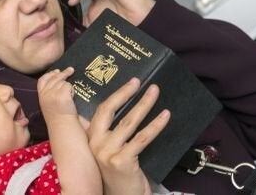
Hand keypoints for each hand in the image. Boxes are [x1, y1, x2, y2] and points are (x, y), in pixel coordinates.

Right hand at [37, 67, 76, 119]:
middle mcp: (46, 94)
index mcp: (41, 96)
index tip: (56, 71)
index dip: (49, 74)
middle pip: (54, 78)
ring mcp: (53, 93)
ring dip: (68, 86)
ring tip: (71, 95)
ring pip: (63, 82)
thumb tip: (58, 81)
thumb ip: (50, 94)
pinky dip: (72, 90)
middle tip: (71, 70)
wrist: (63, 126)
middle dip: (63, 73)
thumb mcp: (49, 105)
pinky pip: (69, 85)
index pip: (42, 80)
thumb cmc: (59, 118)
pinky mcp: (62, 94)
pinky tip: (72, 98)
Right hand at [87, 78, 169, 194]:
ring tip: (155, 92)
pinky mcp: (122, 161)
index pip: (102, 110)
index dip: (117, 94)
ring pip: (128, 122)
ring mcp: (107, 152)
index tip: (131, 82)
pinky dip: (155, 125)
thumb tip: (128, 108)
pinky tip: (165, 116)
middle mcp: (95, 144)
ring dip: (144, 104)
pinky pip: (142, 138)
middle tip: (140, 82)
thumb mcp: (108, 151)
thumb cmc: (118, 174)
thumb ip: (110, 133)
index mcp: (90, 138)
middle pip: (109, 111)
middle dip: (125, 93)